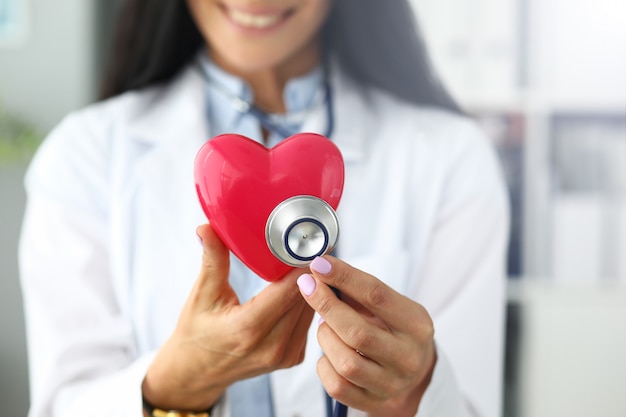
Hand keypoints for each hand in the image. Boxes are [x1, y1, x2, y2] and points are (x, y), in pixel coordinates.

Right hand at [142, 224, 314, 410]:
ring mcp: (285, 356)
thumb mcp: (201, 295)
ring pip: (312, 310)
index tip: (310, 241)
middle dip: (312, 270)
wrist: (197, 373)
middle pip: (305, 298)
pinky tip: (308, 285)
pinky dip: (311, 303)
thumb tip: (207, 227)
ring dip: (316, 286)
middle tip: (314, 243)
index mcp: (247, 329)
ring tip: (314, 260)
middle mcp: (272, 347)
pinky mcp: (293, 358)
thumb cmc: (196, 332)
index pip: (288, 290)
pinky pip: (310, 322)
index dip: (302, 264)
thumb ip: (212, 260)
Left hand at [297, 256, 435, 416]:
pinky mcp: (374, 402)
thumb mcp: (390, 306)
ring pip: (346, 362)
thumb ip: (358, 289)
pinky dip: (324, 365)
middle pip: (358, 331)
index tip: (319, 263)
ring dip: (325, 337)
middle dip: (326, 305)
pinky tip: (328, 352)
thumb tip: (321, 268)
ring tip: (323, 324)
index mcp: (417, 325)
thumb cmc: (393, 328)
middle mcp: (409, 357)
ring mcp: (392, 384)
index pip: (377, 296)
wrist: (412, 370)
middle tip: (308, 286)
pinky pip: (337, 386)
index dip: (344, 277)